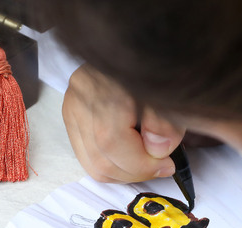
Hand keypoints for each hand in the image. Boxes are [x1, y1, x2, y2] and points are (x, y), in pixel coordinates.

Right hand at [63, 65, 185, 182]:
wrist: (134, 41)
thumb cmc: (154, 64)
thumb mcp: (170, 91)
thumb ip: (166, 123)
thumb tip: (156, 151)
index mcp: (103, 86)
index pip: (112, 142)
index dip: (142, 164)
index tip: (167, 165)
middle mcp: (79, 97)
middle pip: (100, 159)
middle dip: (135, 172)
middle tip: (160, 166)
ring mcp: (71, 107)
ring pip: (91, 163)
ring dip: (124, 173)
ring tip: (147, 162)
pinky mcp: (71, 115)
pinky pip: (87, 156)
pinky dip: (111, 164)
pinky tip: (131, 157)